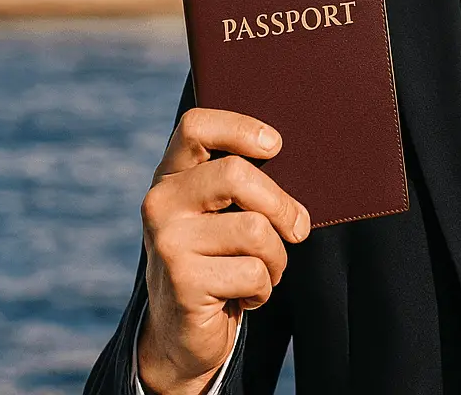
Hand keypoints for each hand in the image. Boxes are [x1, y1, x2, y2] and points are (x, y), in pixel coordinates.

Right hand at [137, 108, 310, 394]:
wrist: (181, 333)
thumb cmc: (216, 260)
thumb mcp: (220, 215)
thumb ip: (241, 185)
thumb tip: (299, 166)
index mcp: (171, 176)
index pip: (195, 127)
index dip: (239, 127)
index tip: (275, 146)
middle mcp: (161, 203)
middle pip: (236, 175)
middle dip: (281, 205)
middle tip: (299, 229)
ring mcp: (168, 242)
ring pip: (255, 230)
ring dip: (276, 258)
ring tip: (264, 271)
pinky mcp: (183, 282)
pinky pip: (253, 273)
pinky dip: (263, 288)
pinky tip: (245, 296)